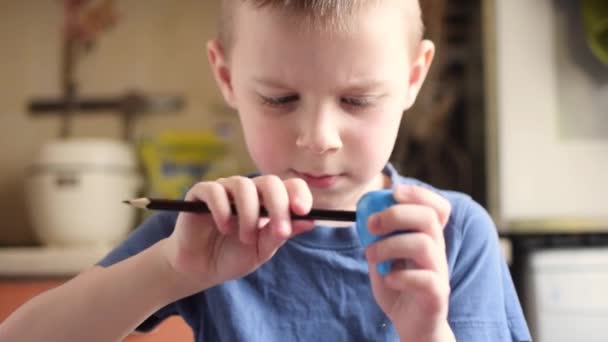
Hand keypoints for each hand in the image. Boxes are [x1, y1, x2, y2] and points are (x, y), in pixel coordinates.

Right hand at [162, 175, 314, 292]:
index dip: (299, 195)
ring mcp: (225, 190)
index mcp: (268, 201)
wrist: (200, 269)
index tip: (303, 211)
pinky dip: (221, 208)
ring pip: (243, 186)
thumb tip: (309, 221)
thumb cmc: (232, 257)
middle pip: (270, 182)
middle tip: (281, 231)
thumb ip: (279, 235)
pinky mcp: (201, 193)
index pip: (289, 186)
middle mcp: (248, 191)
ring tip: (246, 239)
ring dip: (249, 214)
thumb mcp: (261, 250)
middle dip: (279, 206)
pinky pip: (214, 190)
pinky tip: (224, 227)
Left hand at [364, 185, 453, 340]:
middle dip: (395, 215)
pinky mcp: (437, 294)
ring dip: (389, 246)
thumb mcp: (382, 256)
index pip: (437, 206)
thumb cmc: (398, 285)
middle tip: (370, 225)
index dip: (419, 193)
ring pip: (424, 244)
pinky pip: (426, 279)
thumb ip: (377, 237)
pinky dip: (401, 276)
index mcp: (426, 236)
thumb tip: (364, 214)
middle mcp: (437, 250)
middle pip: (427, 217)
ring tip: (371, 256)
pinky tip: (388, 279)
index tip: (393, 193)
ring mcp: (439, 271)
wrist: (411, 324)